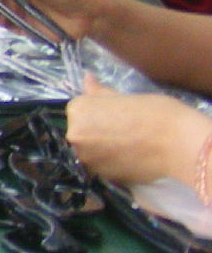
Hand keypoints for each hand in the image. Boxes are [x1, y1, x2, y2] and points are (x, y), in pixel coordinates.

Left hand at [66, 78, 211, 188]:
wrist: (177, 144)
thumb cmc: (155, 112)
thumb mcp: (124, 96)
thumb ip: (99, 92)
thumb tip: (86, 77)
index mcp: (78, 110)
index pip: (79, 109)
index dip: (98, 111)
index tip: (117, 113)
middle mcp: (74, 135)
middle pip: (80, 131)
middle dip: (97, 130)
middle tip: (124, 129)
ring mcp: (86, 158)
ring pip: (89, 150)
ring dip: (102, 147)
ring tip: (129, 144)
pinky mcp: (101, 175)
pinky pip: (101, 165)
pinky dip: (111, 161)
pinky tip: (130, 156)